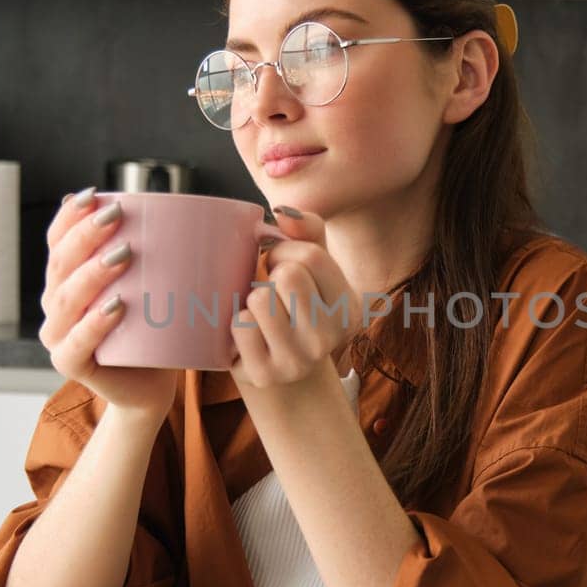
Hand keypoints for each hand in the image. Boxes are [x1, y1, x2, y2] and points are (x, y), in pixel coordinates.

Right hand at [38, 188, 179, 416]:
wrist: (151, 385)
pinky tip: (115, 306)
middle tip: (117, 217)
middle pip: (60, 265)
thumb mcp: (151, 285)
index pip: (57, 241)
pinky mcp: (71, 365)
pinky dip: (93, 324)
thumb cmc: (152, 330)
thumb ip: (151, 251)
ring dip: (92, 274)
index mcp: (66, 279)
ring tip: (122, 254)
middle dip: (85, 236)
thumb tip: (174, 207)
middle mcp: (55, 304)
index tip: (94, 196)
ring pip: (65, 300)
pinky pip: (76, 344)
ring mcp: (59, 336)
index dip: (69, 217)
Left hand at [229, 207, 360, 390]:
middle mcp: (330, 340)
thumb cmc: (294, 305)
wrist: (279, 370)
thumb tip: (283, 212)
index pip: (312, 257)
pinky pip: (240, 326)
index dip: (285, 252)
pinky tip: (250, 336)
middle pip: (288, 276)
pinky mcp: (265, 375)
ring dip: (252, 301)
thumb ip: (307, 231)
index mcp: (349, 309)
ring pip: (260, 299)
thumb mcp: (313, 268)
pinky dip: (236, 324)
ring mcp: (299, 362)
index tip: (279, 264)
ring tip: (261, 315)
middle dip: (270, 276)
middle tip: (271, 293)